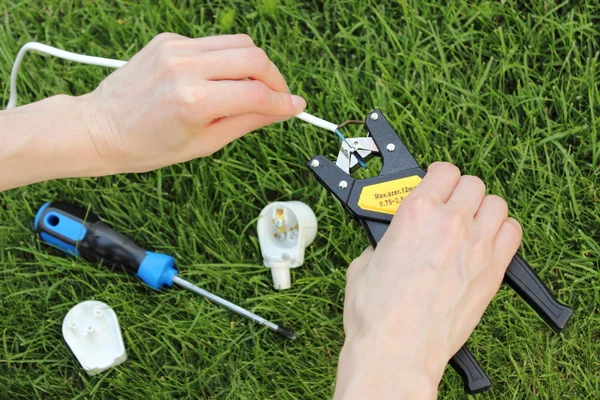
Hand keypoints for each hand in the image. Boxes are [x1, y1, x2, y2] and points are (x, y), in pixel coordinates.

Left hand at [79, 33, 305, 172]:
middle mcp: (185, 67)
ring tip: (251, 88)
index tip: (295, 107)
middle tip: (277, 97)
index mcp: (193, 100)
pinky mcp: (168, 40)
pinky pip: (213, 44)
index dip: (283, 102)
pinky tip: (217, 81)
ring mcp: (175, 48)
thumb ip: (248, 121)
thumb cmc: (146, 146)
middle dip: (274, 78)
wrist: (100, 129)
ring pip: (238, 43)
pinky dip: (225, 61)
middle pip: (253, 57)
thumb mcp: (204, 144)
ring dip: (253, 65)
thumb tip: (282, 109)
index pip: (256, 93)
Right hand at [334, 162, 522, 398]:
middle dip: (459, 192)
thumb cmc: (377, 312)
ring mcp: (477, 246)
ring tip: (470, 224)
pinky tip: (487, 243)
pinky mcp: (493, 271)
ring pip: (496, 203)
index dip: (437, 177)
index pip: (442, 170)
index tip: (433, 186)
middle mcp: (450, 222)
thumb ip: (383, 243)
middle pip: (472, 184)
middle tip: (448, 207)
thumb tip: (389, 243)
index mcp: (415, 212)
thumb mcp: (364, 263)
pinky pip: (512, 233)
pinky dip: (502, 232)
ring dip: (482, 209)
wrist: (397, 348)